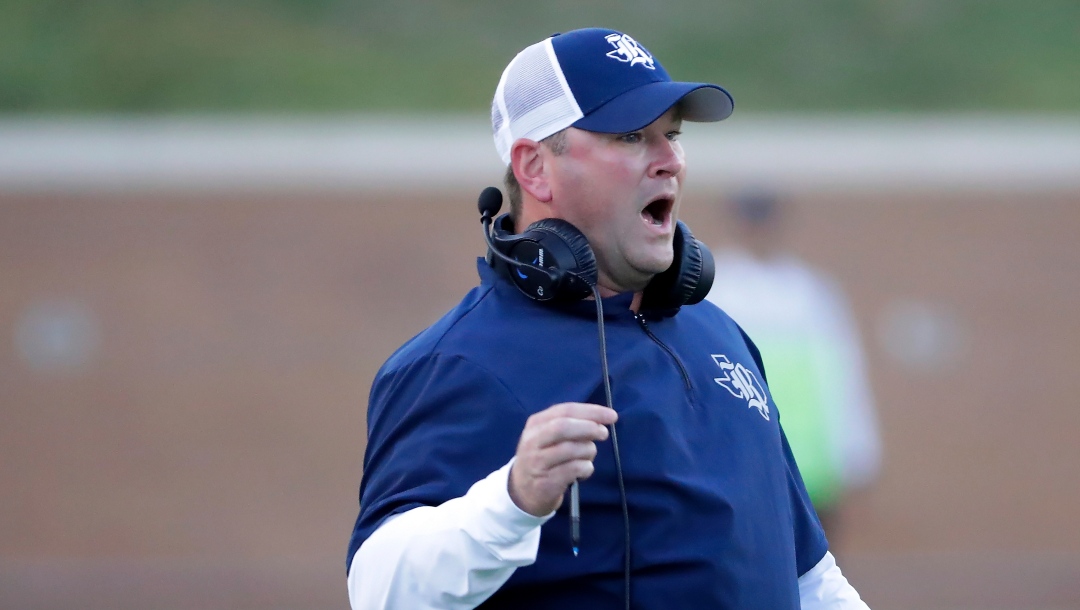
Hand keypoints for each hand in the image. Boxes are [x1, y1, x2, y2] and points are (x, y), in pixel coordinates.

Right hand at [508, 402, 617, 516]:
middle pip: (563, 427)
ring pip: (571, 449)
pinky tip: (584, 471)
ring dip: (588, 451)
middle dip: (589, 428)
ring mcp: (537, 462)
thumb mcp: (548, 436)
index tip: (611, 416)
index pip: (565, 411)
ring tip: (588, 456)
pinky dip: (586, 468)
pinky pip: (574, 469)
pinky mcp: (546, 482)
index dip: (591, 411)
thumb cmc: (543, 457)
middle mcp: (533, 441)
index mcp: (535, 424)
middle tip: (604, 433)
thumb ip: (570, 425)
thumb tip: (601, 420)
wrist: (522, 491)